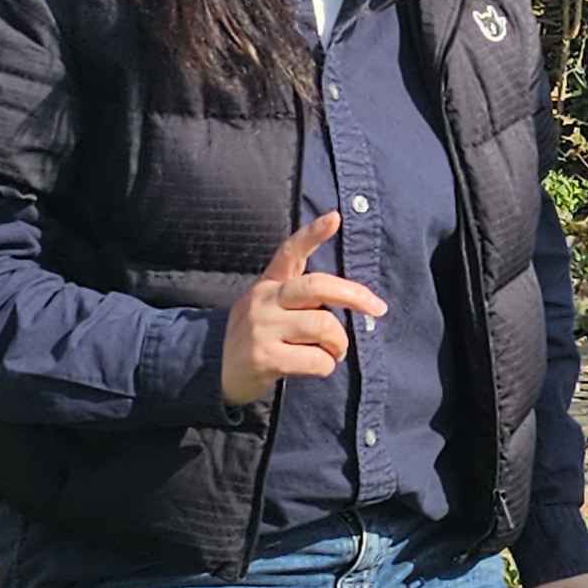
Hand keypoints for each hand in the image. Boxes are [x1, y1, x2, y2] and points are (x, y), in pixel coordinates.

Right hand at [220, 212, 388, 407]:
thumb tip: (349, 301)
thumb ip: (299, 298)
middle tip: (377, 308)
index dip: (313, 234)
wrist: (210, 370)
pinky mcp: (265, 358)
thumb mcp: (267, 306)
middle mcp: (265, 301)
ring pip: (323, 325)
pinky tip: (320, 367)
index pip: (290, 251)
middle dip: (354, 296)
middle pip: (317, 287)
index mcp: (268, 284)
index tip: (335, 217)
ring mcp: (263, 329)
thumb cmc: (254, 336)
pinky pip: (314, 359)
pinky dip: (326, 366)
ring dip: (340, 343)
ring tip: (335, 352)